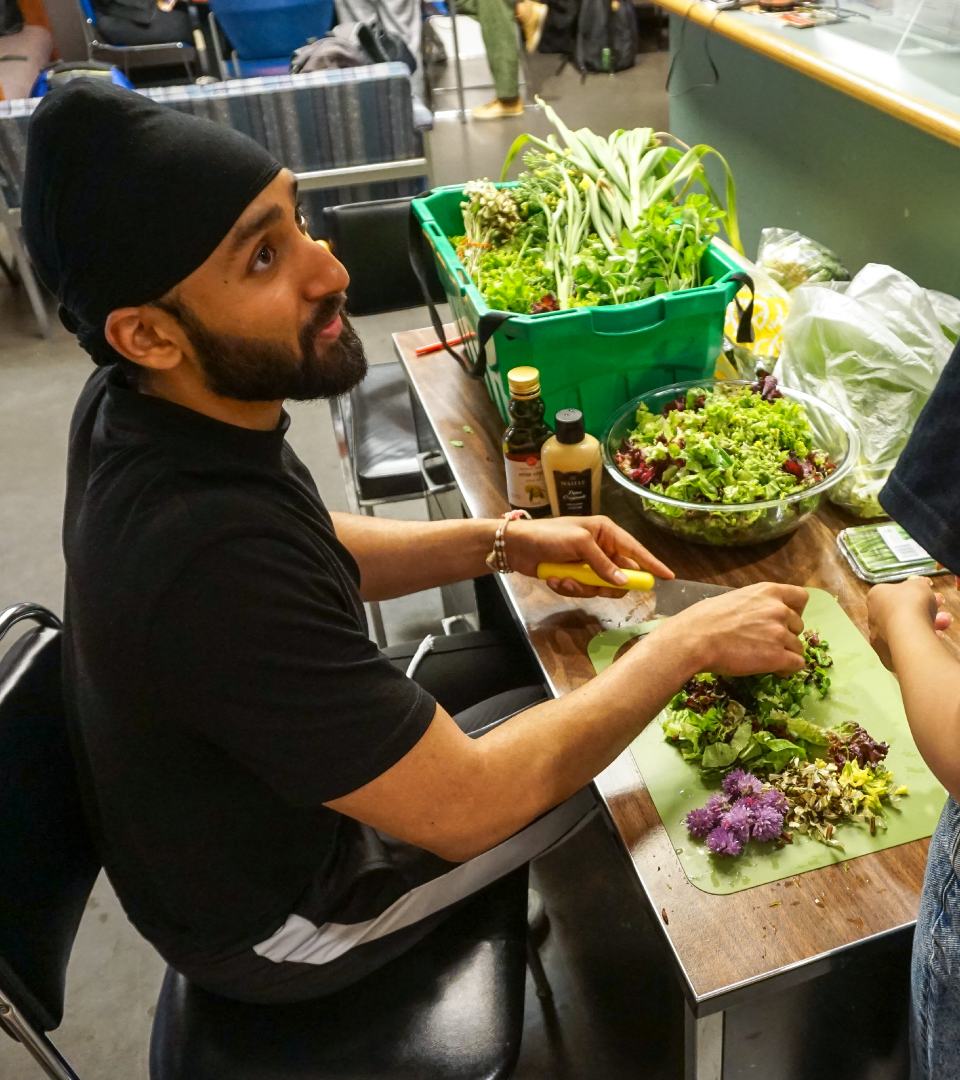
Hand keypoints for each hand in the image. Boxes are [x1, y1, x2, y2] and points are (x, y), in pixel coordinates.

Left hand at [504, 515, 673, 597]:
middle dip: (607, 584)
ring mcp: (587, 564)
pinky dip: (570, 588)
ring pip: (601, 587)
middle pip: (620, 575)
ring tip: (564, 578)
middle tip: (594, 585)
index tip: (668, 576)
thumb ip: (603, 564)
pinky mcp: (575, 576)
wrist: (516, 547)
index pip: (635, 550)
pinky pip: (583, 591)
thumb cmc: (549, 536)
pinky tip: (555, 579)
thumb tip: (625, 583)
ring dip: (583, 587)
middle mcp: (600, 548)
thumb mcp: (579, 545)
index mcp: (606, 532)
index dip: (652, 564)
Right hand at [655, 581, 809, 678]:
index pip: (800, 597)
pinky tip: (774, 669)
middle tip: (767, 643)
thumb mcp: (732, 600)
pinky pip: (797, 664)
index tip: (785, 620)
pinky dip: (788, 668)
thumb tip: (755, 618)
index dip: (796, 610)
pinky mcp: (777, 656)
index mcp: (767, 591)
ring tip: (765, 658)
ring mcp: (780, 633)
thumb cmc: (704, 620)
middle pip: (799, 625)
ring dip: (785, 653)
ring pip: (798, 646)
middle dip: (787, 635)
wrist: (694, 640)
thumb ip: (753, 606)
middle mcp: (779, 609)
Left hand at [867, 577, 951, 670]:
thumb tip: (918, 584)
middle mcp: (872, 617)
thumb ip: (917, 585)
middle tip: (940, 611)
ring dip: (926, 625)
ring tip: (943, 625)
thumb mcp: (918, 585)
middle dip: (924, 611)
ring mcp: (877, 637)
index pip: (893, 594)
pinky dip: (919, 641)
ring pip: (905, 630)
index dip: (914, 594)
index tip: (928, 595)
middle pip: (901, 613)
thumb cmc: (910, 604)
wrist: (906, 633)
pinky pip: (905, 645)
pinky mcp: (885, 654)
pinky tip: (934, 638)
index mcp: (875, 597)